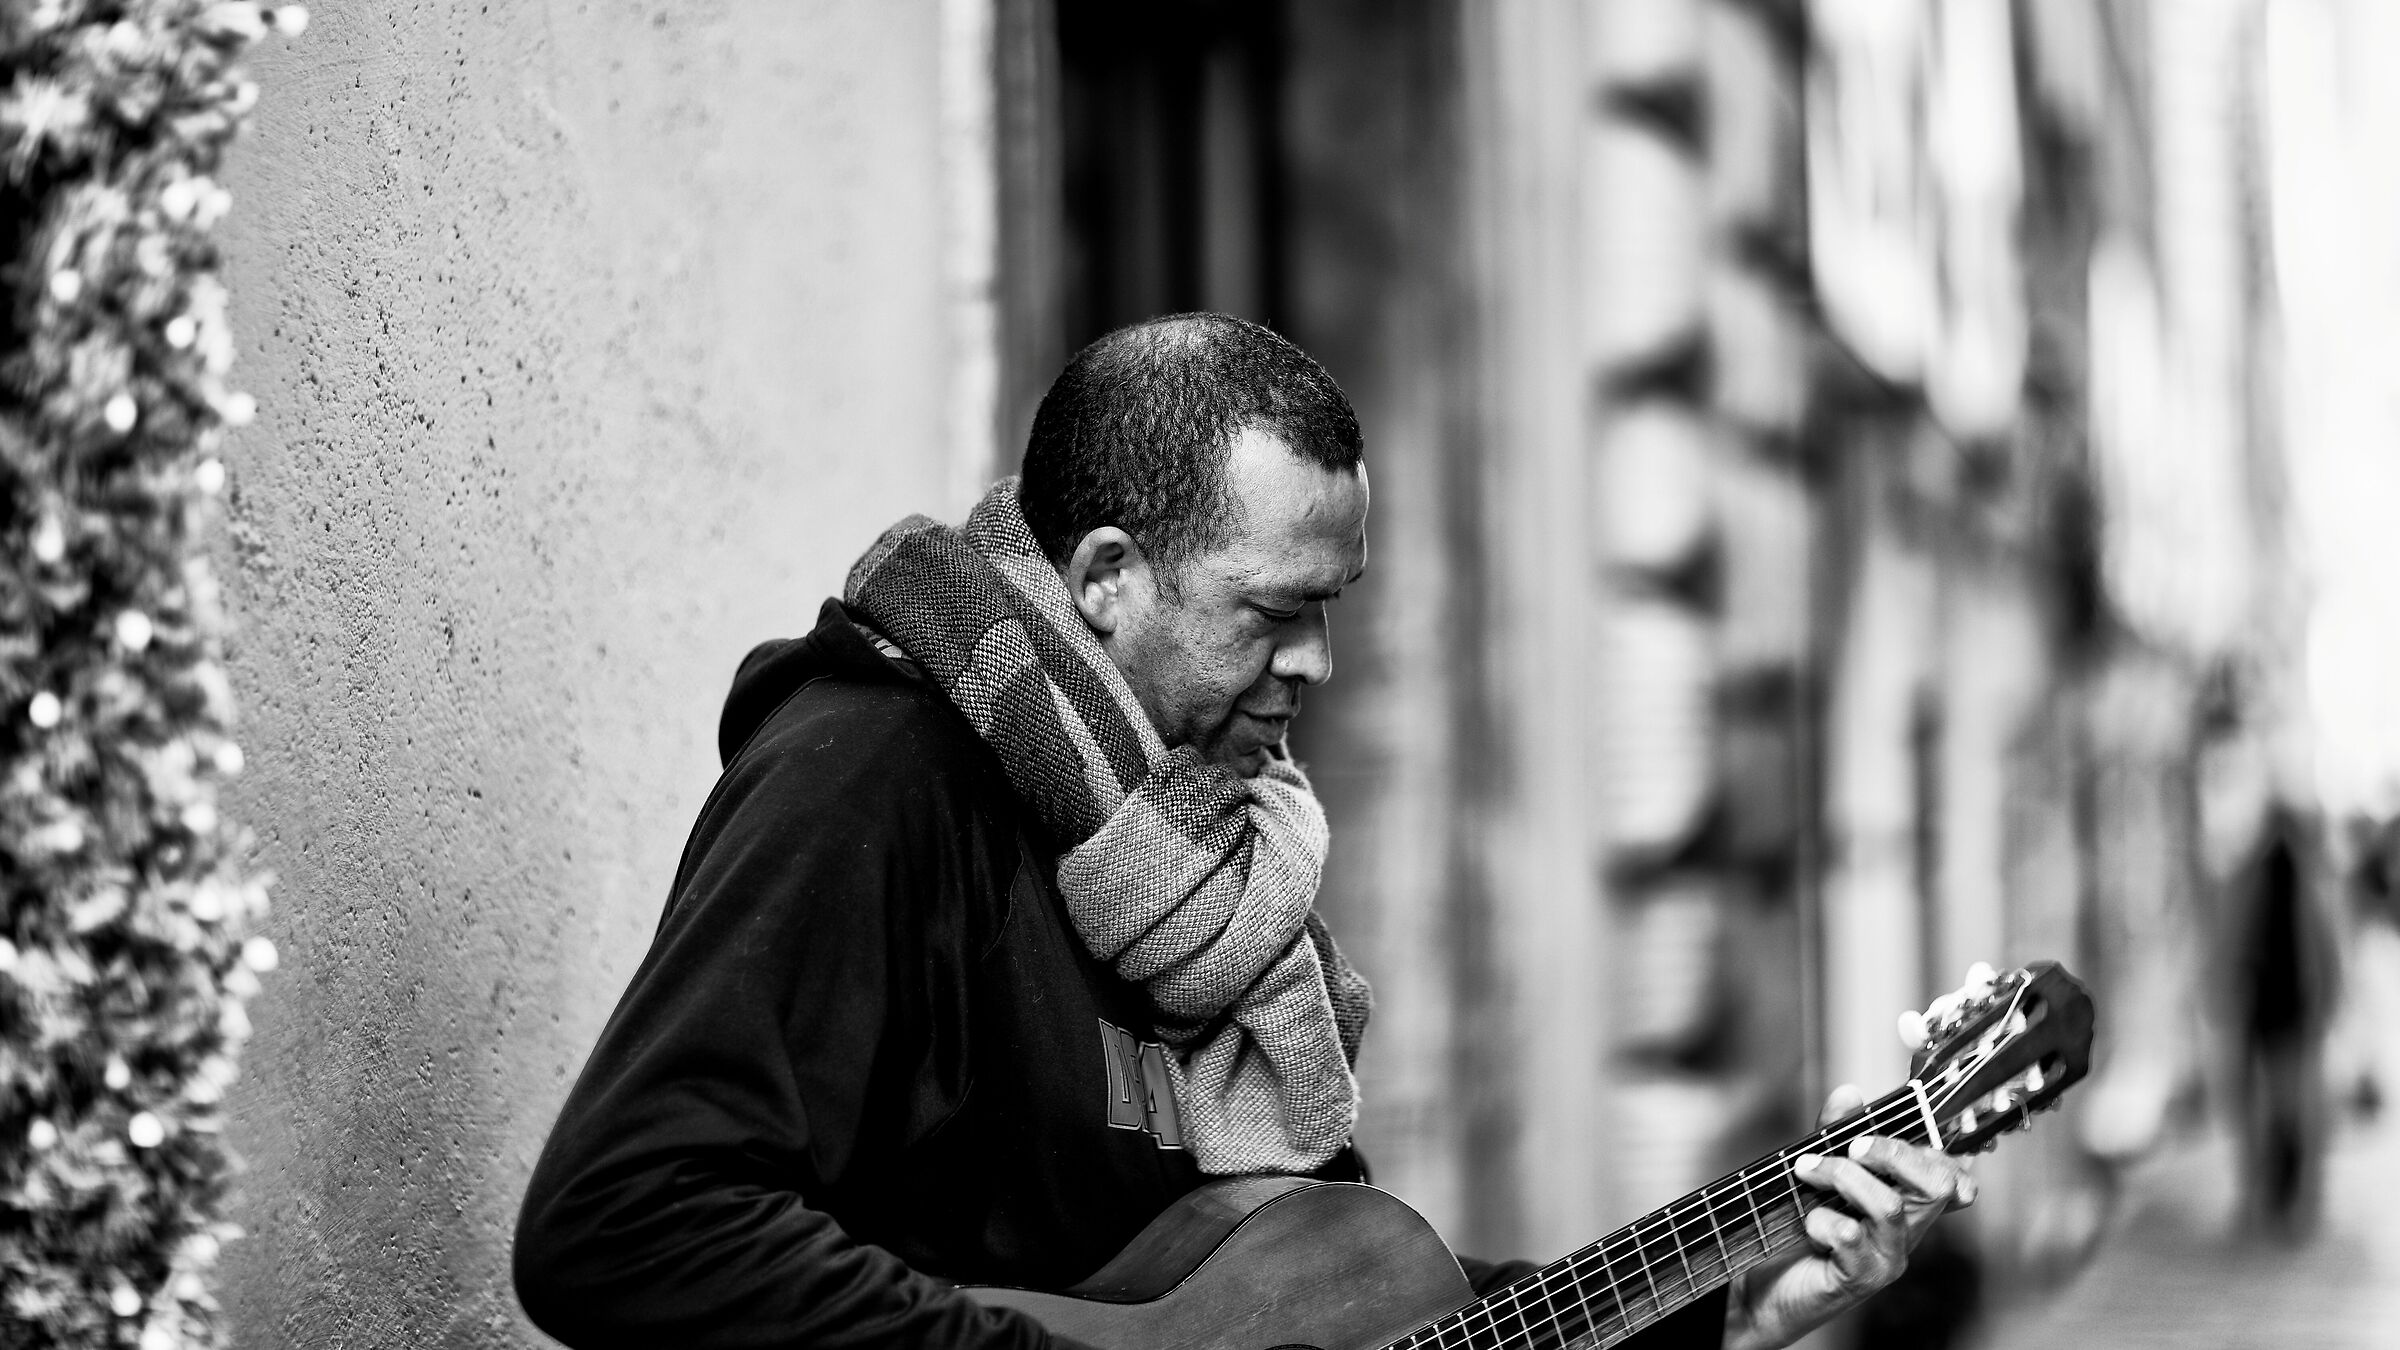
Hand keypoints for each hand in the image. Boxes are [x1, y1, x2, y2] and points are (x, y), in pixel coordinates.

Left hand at [1720, 1084, 1974, 1349]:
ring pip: (1890, 1206)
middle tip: (1851, 1146)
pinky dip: (1821, 1219)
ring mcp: (1887, 1257)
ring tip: (1806, 1172)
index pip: (1952, 1174)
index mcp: (1905, 1202)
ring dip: (1841, 1176)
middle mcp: (1906, 1230)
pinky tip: (1805, 1224)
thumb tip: (1850, 1093)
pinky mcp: (1860, 1279)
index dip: (1934, 1148)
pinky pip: (1852, 1237)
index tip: (1883, 1131)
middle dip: (1893, 1152)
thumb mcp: (1817, 1173)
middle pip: (1939, 1184)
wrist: (1762, 1287)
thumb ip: (1834, 1135)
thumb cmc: (1795, 1230)